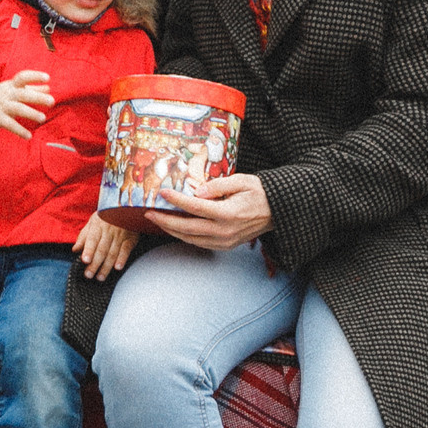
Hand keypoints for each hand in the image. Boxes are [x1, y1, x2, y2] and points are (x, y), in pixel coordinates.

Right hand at [0, 70, 54, 138]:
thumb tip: (48, 88)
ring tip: (43, 118)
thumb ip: (32, 88)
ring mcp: (2, 106)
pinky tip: (29, 136)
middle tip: (51, 101)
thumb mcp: (14, 89)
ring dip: (31, 113)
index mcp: (13, 85)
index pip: (23, 77)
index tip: (47, 78)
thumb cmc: (1, 95)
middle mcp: (8, 94)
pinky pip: (9, 124)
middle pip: (23, 94)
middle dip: (37, 97)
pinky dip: (19, 130)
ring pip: (17, 109)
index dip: (35, 76)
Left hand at [75, 213, 134, 279]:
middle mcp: (109, 230)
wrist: (126, 206)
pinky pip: (126, 250)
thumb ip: (83, 236)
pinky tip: (117, 268)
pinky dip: (122, 259)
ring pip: (112, 252)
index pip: (92, 239)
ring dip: (106, 266)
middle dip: (95, 264)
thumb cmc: (107, 215)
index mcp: (98, 226)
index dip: (88, 250)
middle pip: (101, 249)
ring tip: (100, 277)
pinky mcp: (131, 238)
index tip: (84, 260)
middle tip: (89, 275)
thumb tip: (75, 250)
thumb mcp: (93, 222)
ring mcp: (121, 234)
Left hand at [153, 173, 270, 249]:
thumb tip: (198, 191)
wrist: (278, 211)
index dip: (177, 200)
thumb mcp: (243, 181)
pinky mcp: (225, 246)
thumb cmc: (260, 192)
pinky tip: (175, 227)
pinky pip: (199, 243)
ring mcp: (225, 241)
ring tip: (157, 220)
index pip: (196, 207)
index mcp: (229, 213)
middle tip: (148, 213)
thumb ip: (219, 185)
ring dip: (172, 230)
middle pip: (188, 228)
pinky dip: (184, 236)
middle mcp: (225, 231)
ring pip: (191, 239)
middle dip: (165, 221)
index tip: (162, 192)